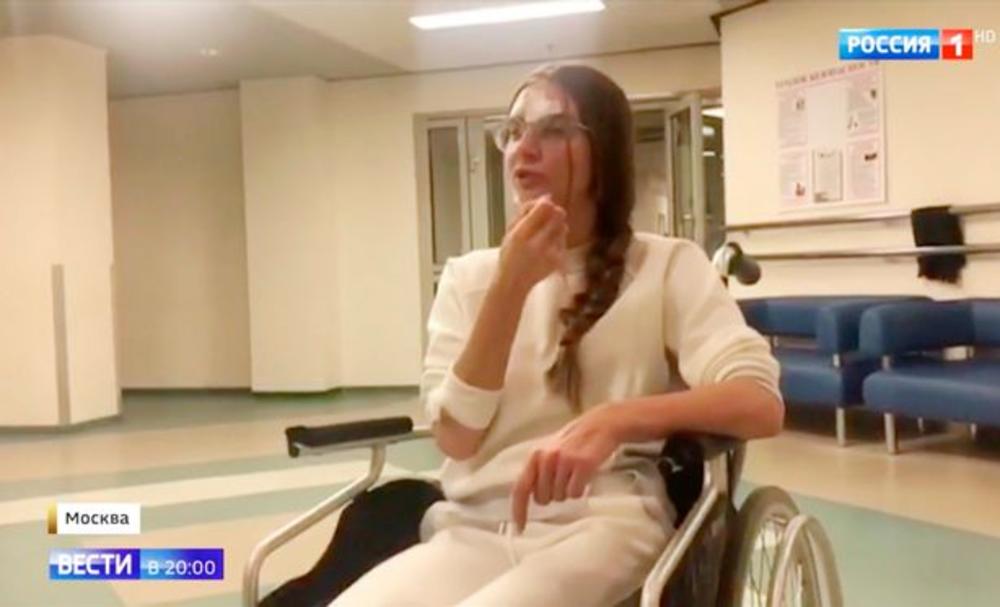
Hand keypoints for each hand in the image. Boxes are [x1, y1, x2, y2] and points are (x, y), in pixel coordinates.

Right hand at [496, 195, 567, 294]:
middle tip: (546, 216)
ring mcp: (551, 253)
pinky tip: (547, 245)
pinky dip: (558, 239)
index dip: (545, 202)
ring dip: (556, 225)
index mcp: (521, 235)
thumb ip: (525, 213)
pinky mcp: (559, 260)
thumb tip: (546, 197)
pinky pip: (564, 240)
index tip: (542, 204)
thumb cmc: (510, 254)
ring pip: (563, 226)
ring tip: (545, 233)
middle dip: (553, 211)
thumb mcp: (510, 231)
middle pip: (558, 214)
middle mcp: (537, 244)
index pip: (544, 208)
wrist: (514, 282)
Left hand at [510, 404, 621, 532]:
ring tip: (575, 474)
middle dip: (552, 495)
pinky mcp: (582, 465)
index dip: (519, 510)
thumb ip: (538, 471)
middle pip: (543, 498)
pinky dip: (580, 490)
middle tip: (564, 479)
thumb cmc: (574, 441)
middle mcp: (547, 458)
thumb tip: (529, 496)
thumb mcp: (550, 451)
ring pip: (560, 497)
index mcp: (535, 456)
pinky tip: (584, 477)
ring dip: (568, 491)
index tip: (520, 527)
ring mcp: (564, 461)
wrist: (601, 425)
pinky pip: (575, 494)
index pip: (521, 488)